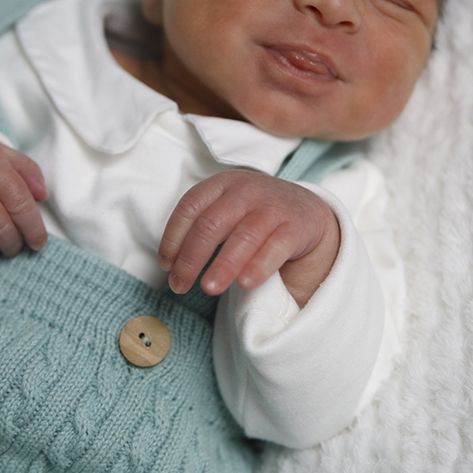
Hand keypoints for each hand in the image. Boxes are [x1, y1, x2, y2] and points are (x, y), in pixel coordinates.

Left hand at [157, 170, 339, 307]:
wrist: (305, 210)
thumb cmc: (253, 214)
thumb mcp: (226, 209)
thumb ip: (201, 228)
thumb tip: (171, 265)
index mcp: (222, 184)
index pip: (190, 207)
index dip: (173, 237)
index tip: (166, 265)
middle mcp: (246, 191)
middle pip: (211, 224)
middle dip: (191, 258)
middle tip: (180, 286)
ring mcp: (272, 207)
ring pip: (243, 236)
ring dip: (223, 265)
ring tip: (208, 288)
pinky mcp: (295, 228)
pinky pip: (275, 248)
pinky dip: (258, 267)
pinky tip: (245, 284)